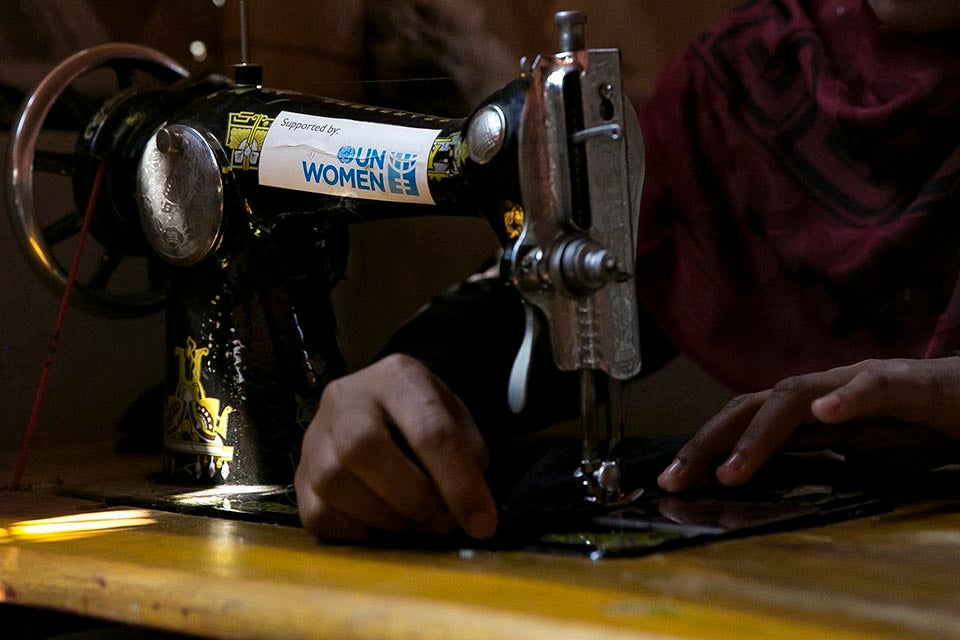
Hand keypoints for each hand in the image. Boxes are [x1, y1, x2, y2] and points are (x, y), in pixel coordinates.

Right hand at [295, 354, 497, 540]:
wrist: (384, 404)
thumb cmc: (425, 417)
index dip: (459, 483)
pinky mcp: (299, 471)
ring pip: (334, 481)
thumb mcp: (459, 423)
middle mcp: (347, 397)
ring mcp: (315, 433)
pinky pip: (316, 512)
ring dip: (385, 517)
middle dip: (411, 496)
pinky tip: (379, 524)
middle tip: (439, 519)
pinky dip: (354, 530)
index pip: (428, 430)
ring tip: (414, 521)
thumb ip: (469, 462)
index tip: (482, 522)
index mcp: (397, 376)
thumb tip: (471, 516)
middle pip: (364, 448)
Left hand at [658, 357, 959, 491]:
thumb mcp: (851, 456)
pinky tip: (826, 415)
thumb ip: (808, 463)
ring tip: (732, 470)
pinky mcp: (903, 383)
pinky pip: (871, 387)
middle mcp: (820, 390)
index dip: (702, 448)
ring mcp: (856, 381)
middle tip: (675, 480)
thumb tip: (757, 486)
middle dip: (708, 443)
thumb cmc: (912, 426)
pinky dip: (846, 400)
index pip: (741, 423)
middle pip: (750, 406)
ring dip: (759, 435)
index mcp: (806, 409)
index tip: (670, 483)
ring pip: (795, 397)